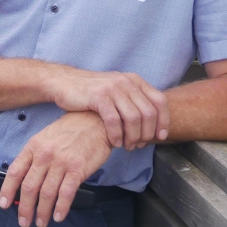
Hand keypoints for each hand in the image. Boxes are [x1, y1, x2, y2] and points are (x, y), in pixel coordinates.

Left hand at [0, 111, 112, 226]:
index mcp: (33, 147)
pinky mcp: (77, 169)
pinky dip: (61, 208)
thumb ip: (35, 156)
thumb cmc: (70, 130)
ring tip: (41, 222)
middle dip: (25, 208)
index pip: (15, 172)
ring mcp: (60, 162)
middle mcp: (44, 155)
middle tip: (24, 221)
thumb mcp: (45, 138)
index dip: (7, 190)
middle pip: (29, 187)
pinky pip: (66, 193)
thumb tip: (24, 178)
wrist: (94, 121)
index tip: (4, 204)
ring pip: (46, 193)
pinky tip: (58, 216)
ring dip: (42, 212)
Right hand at [49, 68, 168, 149]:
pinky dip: (117, 135)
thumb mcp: (117, 90)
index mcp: (134, 80)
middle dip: (146, 134)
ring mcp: (112, 88)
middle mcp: (126, 82)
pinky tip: (114, 141)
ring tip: (126, 146)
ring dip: (132, 137)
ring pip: (133, 118)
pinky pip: (114, 120)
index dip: (163, 121)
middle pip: (148, 113)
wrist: (63, 82)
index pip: (160, 101)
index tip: (160, 136)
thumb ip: (133, 101)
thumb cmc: (91, 92)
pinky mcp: (98, 96)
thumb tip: (152, 124)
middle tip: (138, 145)